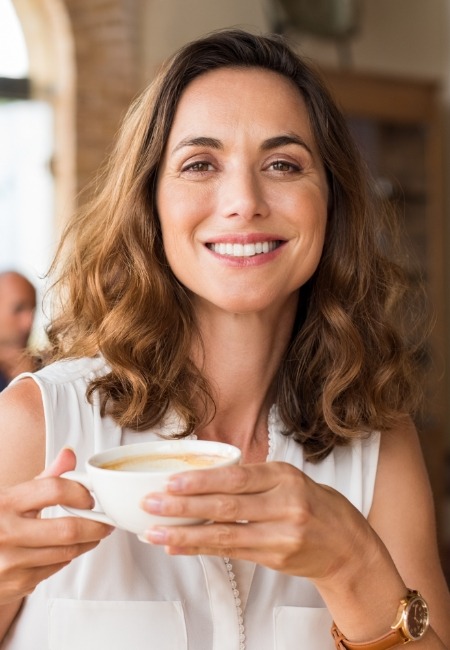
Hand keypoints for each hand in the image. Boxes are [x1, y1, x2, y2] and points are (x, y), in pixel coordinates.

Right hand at [0, 448, 112, 604]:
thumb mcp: (11, 496)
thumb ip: (44, 478)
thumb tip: (70, 454)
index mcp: (5, 502)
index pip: (54, 489)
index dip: (80, 492)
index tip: (90, 497)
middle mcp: (5, 532)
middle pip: (68, 529)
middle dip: (96, 525)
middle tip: (106, 521)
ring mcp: (10, 562)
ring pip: (66, 552)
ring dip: (87, 543)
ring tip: (94, 533)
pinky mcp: (15, 584)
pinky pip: (55, 569)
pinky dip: (67, 557)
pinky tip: (66, 549)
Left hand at [142, 461, 375, 582]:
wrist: (349, 547)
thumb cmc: (317, 507)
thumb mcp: (290, 480)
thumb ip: (254, 479)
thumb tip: (203, 479)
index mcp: (285, 477)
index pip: (237, 478)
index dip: (202, 481)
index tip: (172, 481)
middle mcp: (284, 505)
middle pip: (226, 506)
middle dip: (183, 505)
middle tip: (151, 504)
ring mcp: (281, 535)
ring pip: (224, 534)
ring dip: (184, 534)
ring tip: (155, 532)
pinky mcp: (275, 558)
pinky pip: (231, 552)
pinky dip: (201, 549)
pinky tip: (178, 547)